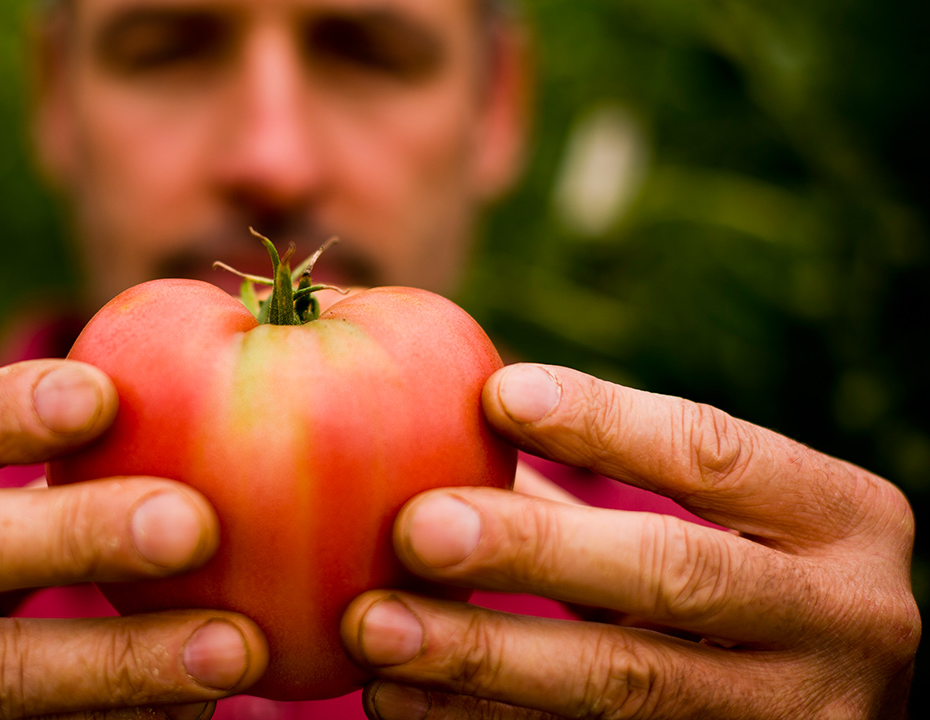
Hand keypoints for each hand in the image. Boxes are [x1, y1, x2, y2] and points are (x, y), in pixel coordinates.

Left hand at [341, 363, 917, 718]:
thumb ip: (610, 467)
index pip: (717, 454)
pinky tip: (399, 701)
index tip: (496, 394)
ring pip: (623, 685)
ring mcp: (793, 716)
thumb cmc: (746, 571)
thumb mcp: (721, 515)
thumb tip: (451, 404)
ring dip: (483, 656)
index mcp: (846, 518)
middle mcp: (846, 619)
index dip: (606, 423)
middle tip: (417, 528)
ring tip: (375, 627)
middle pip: (674, 577)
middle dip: (534, 551)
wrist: (827, 697)